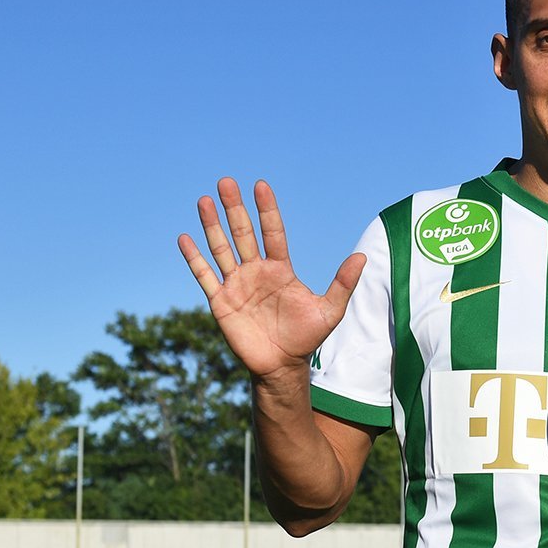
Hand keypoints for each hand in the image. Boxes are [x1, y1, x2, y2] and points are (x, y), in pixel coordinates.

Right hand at [177, 178, 364, 378]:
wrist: (281, 365)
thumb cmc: (306, 337)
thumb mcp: (329, 310)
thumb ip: (342, 283)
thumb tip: (362, 257)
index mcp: (280, 268)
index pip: (272, 232)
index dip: (267, 209)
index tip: (260, 185)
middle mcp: (256, 271)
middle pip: (243, 233)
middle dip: (235, 208)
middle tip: (227, 181)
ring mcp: (237, 284)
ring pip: (222, 249)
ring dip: (212, 225)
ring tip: (204, 200)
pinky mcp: (221, 301)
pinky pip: (205, 276)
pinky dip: (194, 258)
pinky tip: (185, 237)